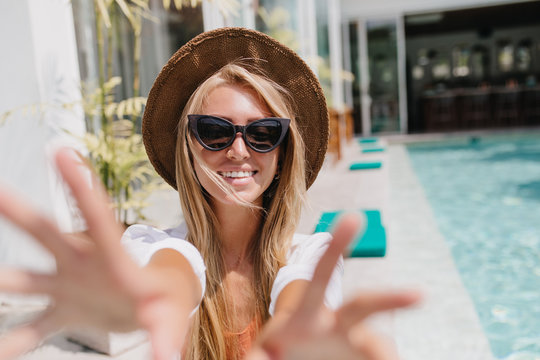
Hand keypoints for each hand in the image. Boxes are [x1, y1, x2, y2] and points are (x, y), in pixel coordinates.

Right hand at [0, 149, 190, 359]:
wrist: (153, 307)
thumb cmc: (164, 303)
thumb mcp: (168, 317)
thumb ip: (165, 337)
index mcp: (111, 258)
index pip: (95, 216)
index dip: (79, 186)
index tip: (61, 152)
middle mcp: (81, 265)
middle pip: (46, 234)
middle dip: (18, 212)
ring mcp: (67, 287)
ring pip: (25, 278)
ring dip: (2, 276)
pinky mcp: (62, 312)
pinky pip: (30, 327)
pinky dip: (13, 341)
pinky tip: (0, 350)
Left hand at [246, 214, 419, 359]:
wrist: (295, 358)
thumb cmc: (279, 349)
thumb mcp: (263, 351)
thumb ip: (258, 357)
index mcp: (308, 313)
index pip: (322, 274)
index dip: (336, 249)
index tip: (354, 217)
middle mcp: (335, 323)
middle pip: (363, 305)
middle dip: (390, 299)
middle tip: (420, 295)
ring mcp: (352, 341)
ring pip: (379, 346)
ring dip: (383, 355)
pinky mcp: (362, 355)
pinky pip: (380, 358)